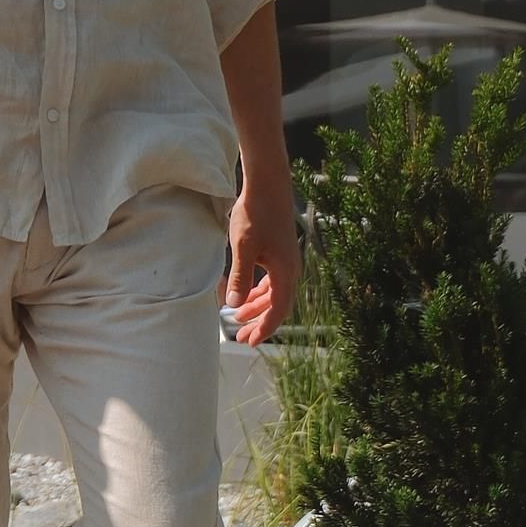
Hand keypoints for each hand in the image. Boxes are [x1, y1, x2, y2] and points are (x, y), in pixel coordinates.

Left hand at [222, 167, 301, 346]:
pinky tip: (248, 294)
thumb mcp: (243, 246)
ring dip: (258, 306)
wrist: (268, 184)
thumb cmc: (255, 213)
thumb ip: (241, 276)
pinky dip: (260, 291)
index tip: (250, 341)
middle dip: (259, 322)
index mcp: (285, 272)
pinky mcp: (280, 251)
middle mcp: (290, 269)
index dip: (265, 328)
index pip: (278, 310)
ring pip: (274, 292)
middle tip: (241, 337)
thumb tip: (234, 305)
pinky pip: (273, 280)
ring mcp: (287, 260)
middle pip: (277, 305)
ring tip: (238, 317)